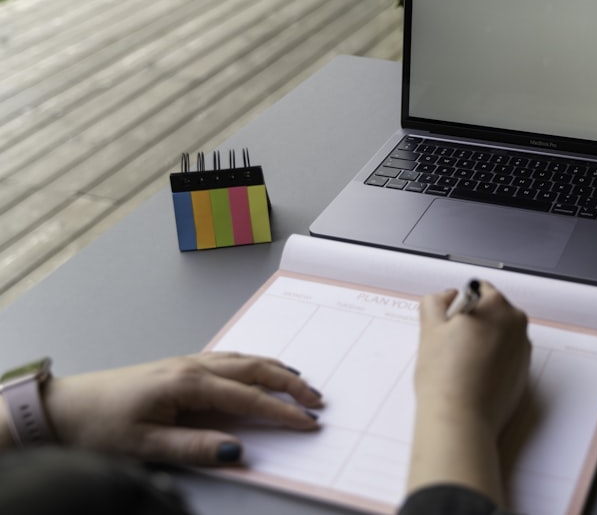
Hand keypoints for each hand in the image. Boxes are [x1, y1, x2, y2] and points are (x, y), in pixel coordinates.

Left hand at [41, 353, 321, 465]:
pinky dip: (254, 364)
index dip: (282, 411)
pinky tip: (259, 369)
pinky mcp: (180, 367)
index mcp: (189, 384)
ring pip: (244, 360)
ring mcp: (187, 363)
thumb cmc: (100, 424)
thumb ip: (195, 447)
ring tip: (300, 381)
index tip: (308, 422)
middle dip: (290, 384)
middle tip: (317, 400)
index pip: (249, 398)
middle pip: (255, 370)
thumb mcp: (146, 445)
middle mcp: (193, 367)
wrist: (66, 407)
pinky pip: (229, 359)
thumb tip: (237, 449)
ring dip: (276, 369)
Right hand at [408, 281, 530, 503]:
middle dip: (473, 323)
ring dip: (483, 342)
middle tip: (452, 347)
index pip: (478, 290)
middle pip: (491, 312)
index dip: (458, 306)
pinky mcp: (523, 373)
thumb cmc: (446, 378)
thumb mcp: (429, 328)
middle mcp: (517, 325)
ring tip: (462, 365)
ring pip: (498, 335)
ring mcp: (523, 350)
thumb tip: (447, 297)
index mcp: (497, 306)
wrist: (461, 420)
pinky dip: (492, 361)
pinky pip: (506, 357)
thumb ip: (436, 301)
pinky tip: (474, 377)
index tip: (450, 325)